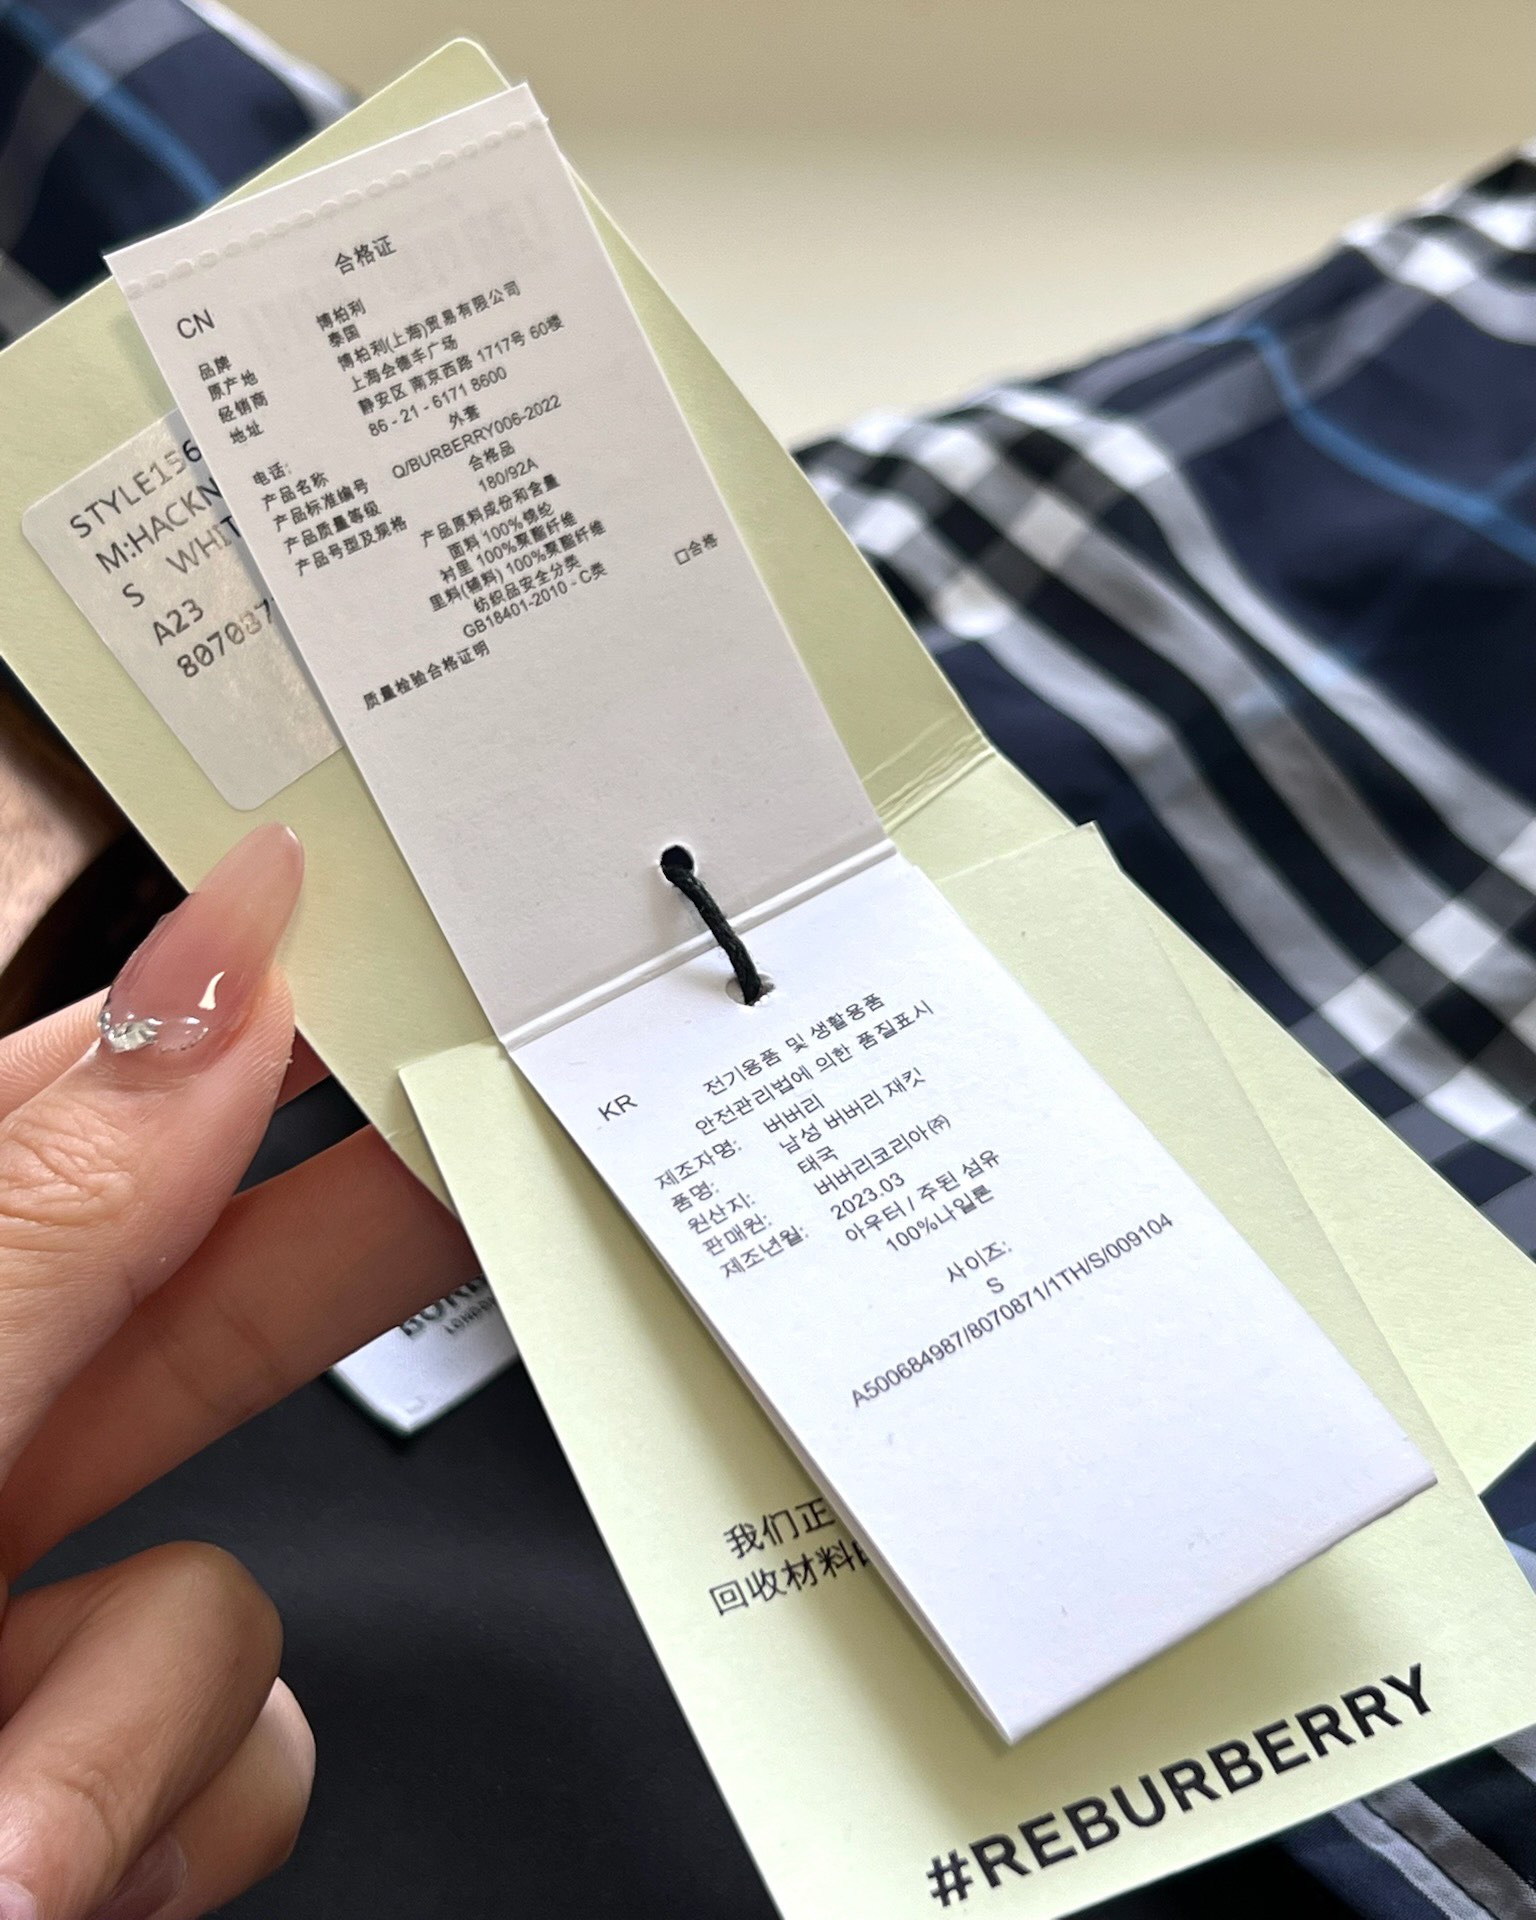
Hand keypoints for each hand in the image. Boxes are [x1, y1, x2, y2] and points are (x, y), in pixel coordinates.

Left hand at [0, 826, 476, 1918]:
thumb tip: (209, 979)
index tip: (361, 925)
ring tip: (4, 1828)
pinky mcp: (91, 1789)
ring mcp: (9, 1644)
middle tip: (487, 1107)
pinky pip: (245, 1749)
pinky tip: (46, 1872)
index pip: (61, 1109)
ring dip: (146, 1709)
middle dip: (331, 1255)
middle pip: (189, 1314)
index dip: (215, 1014)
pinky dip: (160, 1811)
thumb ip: (45, 1213)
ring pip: (230, 1591)